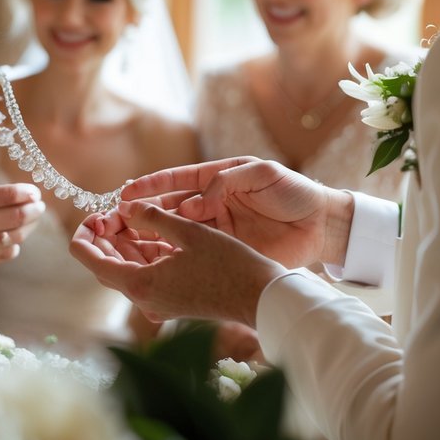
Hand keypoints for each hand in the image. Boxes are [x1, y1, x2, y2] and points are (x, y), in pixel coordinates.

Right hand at [0, 180, 43, 274]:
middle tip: (39, 206)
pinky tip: (12, 235)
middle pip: (20, 216)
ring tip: (31, 219)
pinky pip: (11, 251)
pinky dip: (16, 242)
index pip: (12, 195)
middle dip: (36, 209)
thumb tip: (22, 193)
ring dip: (30, 226)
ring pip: (19, 235)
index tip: (35, 193)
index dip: (29, 193)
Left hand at [70, 200, 285, 326]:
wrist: (260, 297)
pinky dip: (143, 251)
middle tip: (113, 209)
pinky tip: (151, 229)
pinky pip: (145, 273)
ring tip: (132, 214)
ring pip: (126, 267)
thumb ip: (151, 217)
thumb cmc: (228, 264)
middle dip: (105, 234)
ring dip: (124, 241)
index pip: (90, 259)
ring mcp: (157, 301)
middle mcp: (143, 298)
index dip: (84, 233)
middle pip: (106, 263)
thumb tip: (124, 207)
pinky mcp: (170, 299)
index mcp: (140, 283)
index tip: (94, 213)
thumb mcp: (188, 231)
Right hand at [94, 157, 352, 268]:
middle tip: (116, 223)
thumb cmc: (295, 190)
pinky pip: (195, 256)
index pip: (176, 181)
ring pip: (176, 236)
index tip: (126, 193)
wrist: (323, 224)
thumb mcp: (263, 173)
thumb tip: (198, 200)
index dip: (150, 187)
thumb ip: (228, 181)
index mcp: (216, 180)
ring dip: (152, 240)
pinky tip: (155, 266)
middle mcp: (210, 205)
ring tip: (127, 246)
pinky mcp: (226, 253)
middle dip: (142, 215)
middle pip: (169, 210)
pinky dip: (174, 260)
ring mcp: (216, 230)